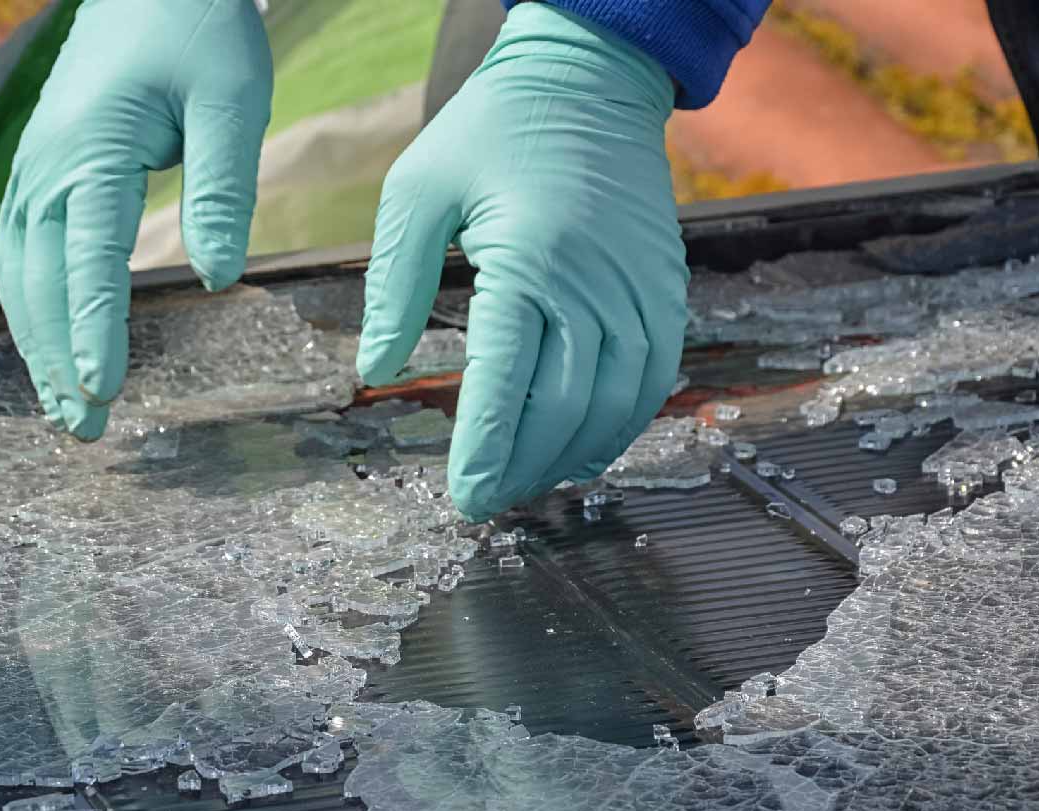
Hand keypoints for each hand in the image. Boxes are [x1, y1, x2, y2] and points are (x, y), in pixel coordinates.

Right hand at [0, 0, 271, 439]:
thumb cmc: (197, 30)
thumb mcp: (231, 97)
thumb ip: (224, 187)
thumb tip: (218, 279)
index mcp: (91, 149)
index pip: (89, 256)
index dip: (94, 327)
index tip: (103, 387)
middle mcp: (46, 167)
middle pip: (39, 281)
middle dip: (58, 359)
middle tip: (83, 428)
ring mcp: (33, 171)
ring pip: (20, 276)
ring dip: (38, 347)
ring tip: (62, 410)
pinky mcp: (40, 174)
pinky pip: (24, 256)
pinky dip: (33, 311)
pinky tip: (51, 349)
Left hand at [358, 3, 688, 521]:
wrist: (589, 79)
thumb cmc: (491, 130)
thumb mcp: (417, 191)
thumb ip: (395, 286)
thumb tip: (373, 374)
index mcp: (528, 258)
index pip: (506, 380)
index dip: (486, 450)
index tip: (463, 497)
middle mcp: (594, 282)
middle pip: (566, 407)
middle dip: (524, 467)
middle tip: (487, 503)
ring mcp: (641, 288)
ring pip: (616, 403)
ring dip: (572, 456)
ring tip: (527, 483)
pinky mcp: (665, 289)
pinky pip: (654, 378)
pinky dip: (621, 424)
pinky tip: (583, 446)